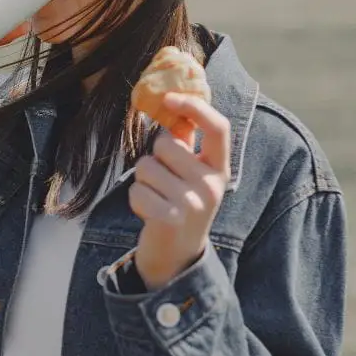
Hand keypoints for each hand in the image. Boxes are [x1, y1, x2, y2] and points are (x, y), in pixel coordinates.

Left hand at [128, 93, 231, 290]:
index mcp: (220, 169)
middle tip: (163, 182)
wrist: (178, 256)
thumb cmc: (181, 203)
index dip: (194, 107)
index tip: (170, 99)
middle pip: (166, 145)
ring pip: (146, 167)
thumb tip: (173, 104)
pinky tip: (150, 214)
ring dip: (143, 182)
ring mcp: (193, 204)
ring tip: (157, 199)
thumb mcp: (192, 174)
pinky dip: (136, 201)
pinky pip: (137, 191)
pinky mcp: (170, 220)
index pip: (218, 127)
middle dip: (154, 159)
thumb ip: (186, 143)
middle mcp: (212, 185)